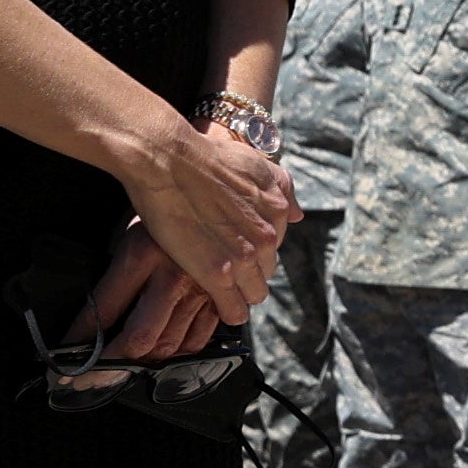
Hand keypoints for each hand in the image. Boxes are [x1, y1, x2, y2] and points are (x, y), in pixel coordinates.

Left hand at [67, 222, 222, 365]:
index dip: (80, 337)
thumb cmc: (167, 208)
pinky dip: (179, 355)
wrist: (221, 193)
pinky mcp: (221, 297)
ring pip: (170, 345)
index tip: (64, 354)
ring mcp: (202, 290)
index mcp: (142, 254)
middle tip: (87, 378)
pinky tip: (160, 357)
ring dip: (141, 365)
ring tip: (118, 374)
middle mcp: (173, 277)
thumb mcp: (132, 227)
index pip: (103, 308)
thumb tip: (96, 314)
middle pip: (139, 338)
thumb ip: (119, 269)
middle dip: (109, 365)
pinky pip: (200, 339)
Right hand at [120, 114, 291, 324]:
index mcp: (278, 209)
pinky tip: (222, 310)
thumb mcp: (253, 162)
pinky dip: (229, 311)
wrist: (168, 160)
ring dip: (240, 293)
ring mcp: (245, 257)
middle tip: (224, 267)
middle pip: (267, 269)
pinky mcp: (218, 274)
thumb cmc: (202, 155)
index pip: (276, 243)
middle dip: (249, 270)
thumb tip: (299, 214)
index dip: (254, 247)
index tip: (237, 248)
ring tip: (222, 291)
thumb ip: (280, 187)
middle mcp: (268, 235)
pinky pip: (235, 309)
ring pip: (255, 292)